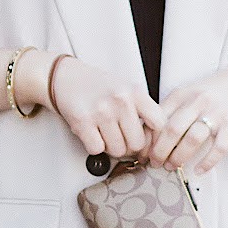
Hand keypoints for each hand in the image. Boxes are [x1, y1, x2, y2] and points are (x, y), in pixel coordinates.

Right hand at [48, 56, 168, 161]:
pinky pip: (97, 149)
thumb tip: (154, 143)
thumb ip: (143, 111)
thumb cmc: (100, 87)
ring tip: (105, 134)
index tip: (147, 141)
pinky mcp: (83, 121)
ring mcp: (101, 111)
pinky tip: (92, 134)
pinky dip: (94, 146)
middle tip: (121, 139)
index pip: (159, 124)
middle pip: (137, 143)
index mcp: (135, 92)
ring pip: (117, 150)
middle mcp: (121, 101)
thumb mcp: (127, 90)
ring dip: (111, 147)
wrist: (67, 77)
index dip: (154, 138)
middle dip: (129, 146)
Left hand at [146, 61, 227, 174]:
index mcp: (181, 94)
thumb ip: (169, 109)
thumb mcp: (187, 93)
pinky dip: (207, 162)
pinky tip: (198, 170)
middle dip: (159, 151)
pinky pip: (218, 148)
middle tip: (155, 163)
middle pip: (172, 130)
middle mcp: (197, 102)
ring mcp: (216, 113)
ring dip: (179, 157)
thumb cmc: (210, 92)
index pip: (158, 118)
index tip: (143, 153)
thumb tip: (146, 135)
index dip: (148, 139)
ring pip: (192, 139)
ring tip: (172, 166)